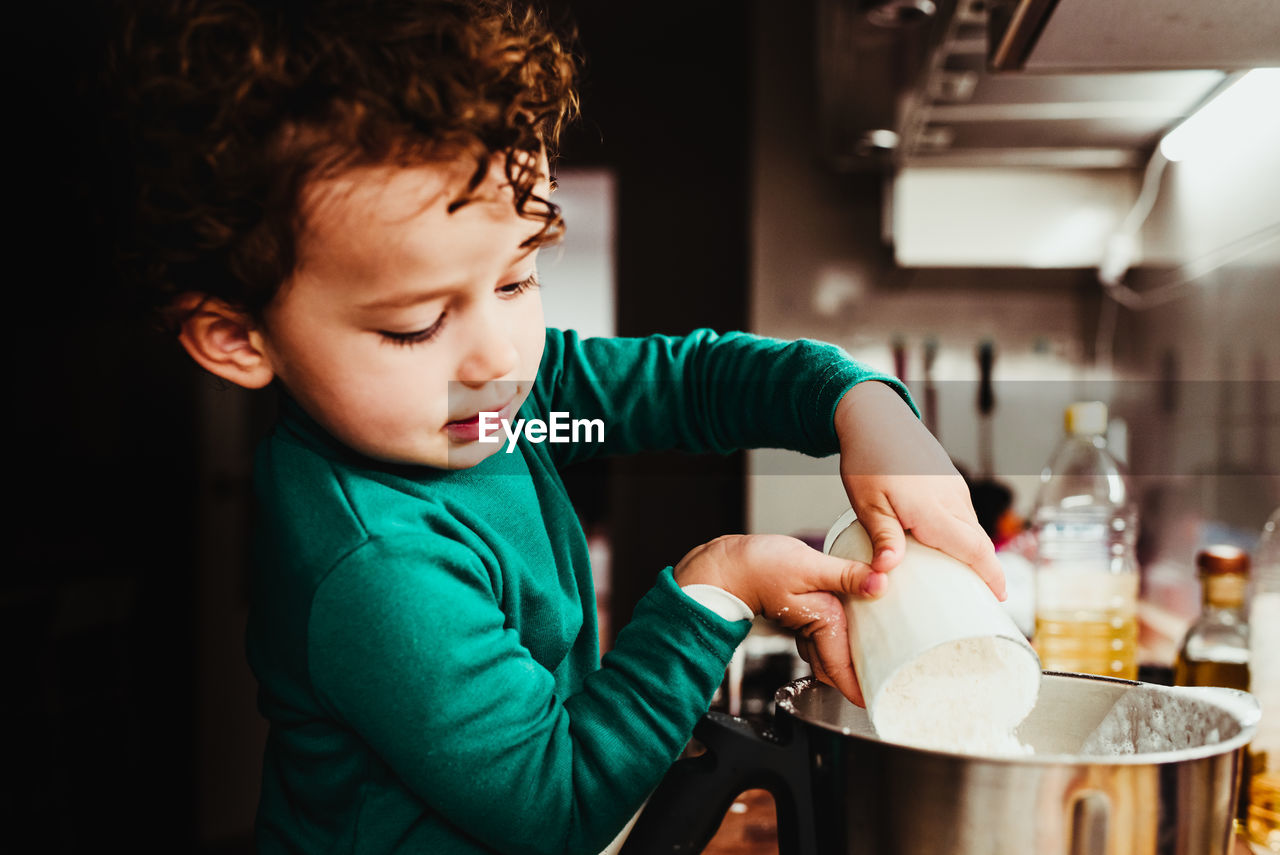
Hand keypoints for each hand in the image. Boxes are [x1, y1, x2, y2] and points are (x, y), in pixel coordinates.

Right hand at [674, 534, 877, 704]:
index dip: (861, 690)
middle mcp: (816, 628)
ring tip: (875, 669)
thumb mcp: (807, 565)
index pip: (843, 669)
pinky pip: (823, 639)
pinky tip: (850, 639)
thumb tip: (880, 582)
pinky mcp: (802, 614)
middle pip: (839, 668)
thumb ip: (845, 574)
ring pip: (831, 655)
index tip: (879, 704)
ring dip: (849, 664)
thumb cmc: (758, 567)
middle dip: (859, 682)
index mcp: (823, 620)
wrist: (725, 568)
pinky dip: (837, 644)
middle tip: (886, 689)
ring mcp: (807, 624)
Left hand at [834, 381, 1005, 599]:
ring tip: (962, 577)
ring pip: (970, 528)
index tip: (1000, 598)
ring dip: (972, 551)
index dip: (991, 576)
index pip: (975, 550)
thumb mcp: (868, 505)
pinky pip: (962, 513)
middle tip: (981, 597)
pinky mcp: (949, 481)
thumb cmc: (868, 460)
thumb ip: (883, 539)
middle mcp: (952, 500)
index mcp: (934, 510)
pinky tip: (946, 544)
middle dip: (985, 570)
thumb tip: (887, 573)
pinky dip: (962, 533)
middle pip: (978, 543)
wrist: (875, 417)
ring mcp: (953, 488)